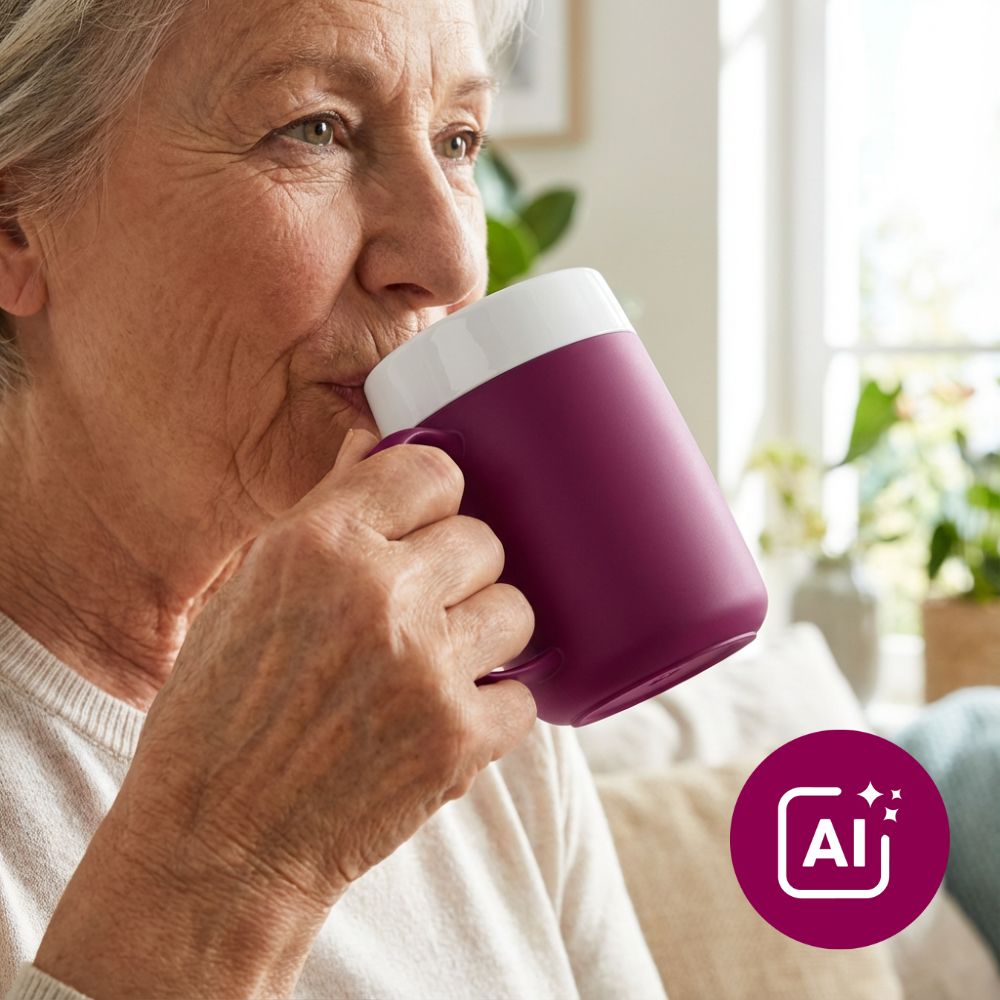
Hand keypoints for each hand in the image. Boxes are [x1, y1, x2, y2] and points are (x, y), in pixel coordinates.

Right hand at [117, 426, 537, 911]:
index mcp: (318, 545)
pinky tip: (444, 720)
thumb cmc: (221, 715)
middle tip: (424, 610)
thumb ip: (322, 512)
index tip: (429, 524)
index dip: (436, 499)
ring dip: (485, 635)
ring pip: (517, 609)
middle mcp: (379, 594)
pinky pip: (523, 697)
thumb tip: (370, 445)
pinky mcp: (459, 739)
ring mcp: (426, 668)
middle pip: (483, 539)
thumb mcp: (245, 593)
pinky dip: (493, 710)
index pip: (433, 472)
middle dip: (460, 571)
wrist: (221, 841)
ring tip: (436, 666)